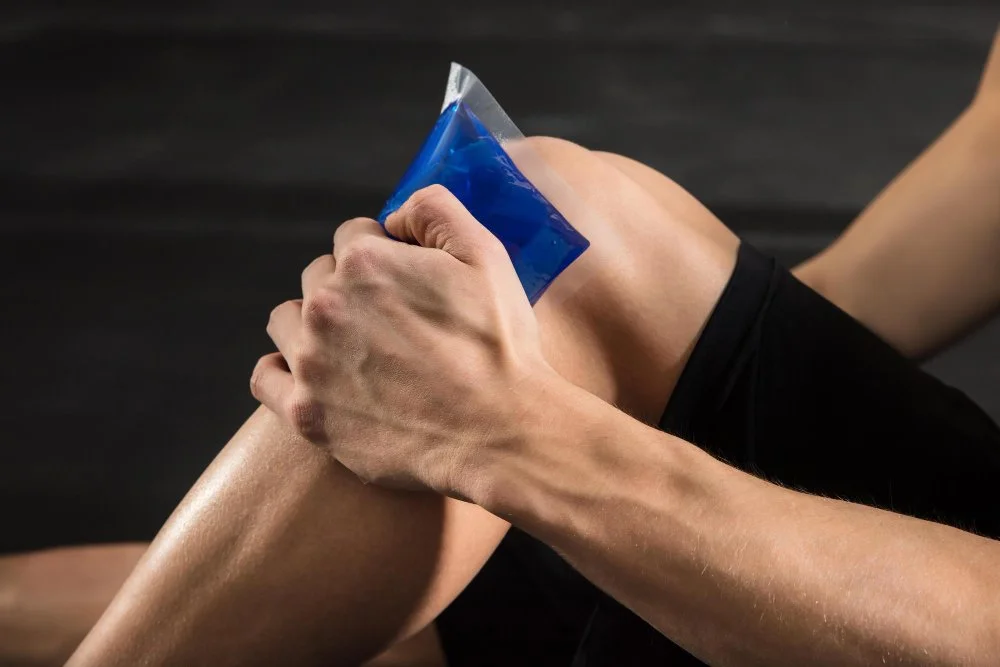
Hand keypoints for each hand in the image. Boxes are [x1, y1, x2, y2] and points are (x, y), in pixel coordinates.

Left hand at [251, 185, 553, 493]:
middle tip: (391, 319)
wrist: (501, 432)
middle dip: (350, 287)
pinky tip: (314, 374)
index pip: (353, 235)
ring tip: (352, 345)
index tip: (406, 280)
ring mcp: (310, 364)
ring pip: (287, 321)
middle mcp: (325, 308)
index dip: (384, 252)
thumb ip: (434, 210)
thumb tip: (395, 216)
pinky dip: (283, 370)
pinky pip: (265, 377)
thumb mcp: (485, 254)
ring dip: (312, 323)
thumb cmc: (498, 345)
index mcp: (364, 264)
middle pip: (319, 275)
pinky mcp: (306, 414)